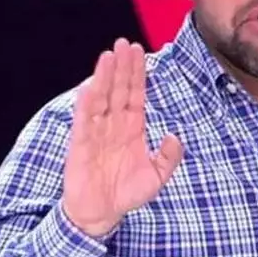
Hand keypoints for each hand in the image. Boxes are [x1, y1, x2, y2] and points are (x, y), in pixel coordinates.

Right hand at [61, 38, 183, 237]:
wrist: (102, 213)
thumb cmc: (127, 193)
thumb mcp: (157, 176)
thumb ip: (169, 156)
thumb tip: (175, 136)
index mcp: (132, 128)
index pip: (136, 94)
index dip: (138, 74)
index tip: (140, 52)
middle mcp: (114, 125)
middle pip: (119, 89)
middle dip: (123, 66)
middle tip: (126, 42)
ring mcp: (97, 132)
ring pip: (101, 98)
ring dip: (104, 77)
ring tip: (109, 55)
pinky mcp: (81, 144)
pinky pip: (84, 121)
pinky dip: (87, 104)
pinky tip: (91, 86)